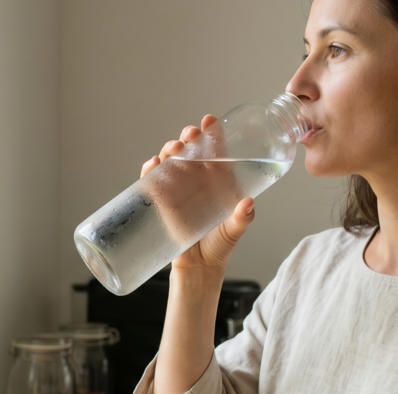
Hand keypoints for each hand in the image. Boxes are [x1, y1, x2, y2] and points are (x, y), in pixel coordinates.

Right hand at [140, 115, 255, 270]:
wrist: (198, 268)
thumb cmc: (219, 247)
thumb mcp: (234, 231)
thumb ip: (242, 219)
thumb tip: (247, 204)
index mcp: (218, 181)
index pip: (216, 151)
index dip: (213, 133)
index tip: (210, 120)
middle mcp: (197, 180)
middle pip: (191, 150)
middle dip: (189, 137)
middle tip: (190, 135)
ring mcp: (178, 189)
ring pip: (171, 161)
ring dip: (169, 150)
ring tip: (173, 150)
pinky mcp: (161, 201)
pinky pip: (153, 180)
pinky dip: (150, 170)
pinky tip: (152, 164)